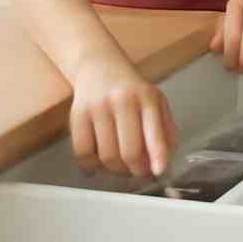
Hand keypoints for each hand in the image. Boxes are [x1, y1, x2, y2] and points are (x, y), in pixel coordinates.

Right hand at [68, 51, 177, 176]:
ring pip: (106, 156)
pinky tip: (98, 165)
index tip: (159, 172)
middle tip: (139, 173)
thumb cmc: (133, 91)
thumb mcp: (156, 102)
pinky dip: (91, 166)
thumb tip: (165, 162)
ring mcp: (98, 108)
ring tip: (122, 168)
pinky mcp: (77, 116)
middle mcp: (123, 101)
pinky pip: (83, 153)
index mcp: (148, 98)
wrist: (100, 68)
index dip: (157, 155)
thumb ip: (165, 130)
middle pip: (128, 151)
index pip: (154, 131)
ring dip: (115, 171)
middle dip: (136, 170)